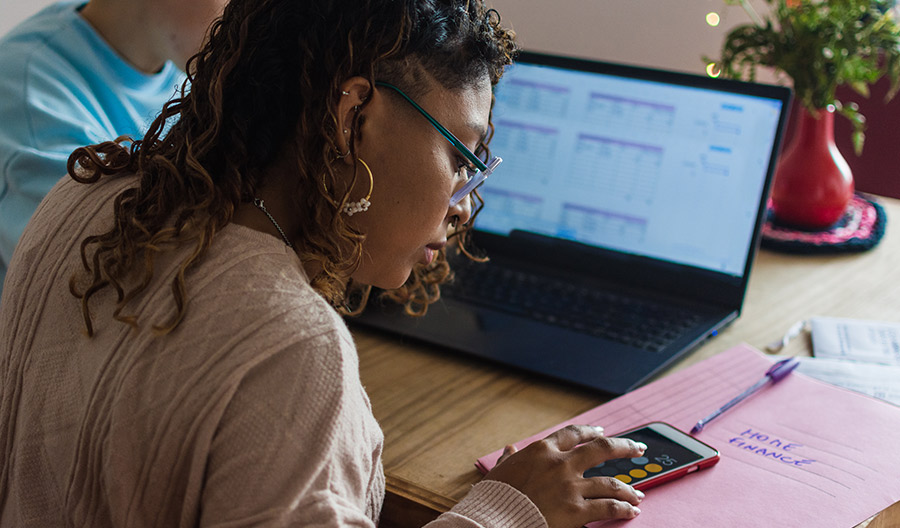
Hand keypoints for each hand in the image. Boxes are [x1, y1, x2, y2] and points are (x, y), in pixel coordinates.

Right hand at [483, 424, 645, 527]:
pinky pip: (608, 507)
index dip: (590, 431)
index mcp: (542, 450)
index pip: (573, 434)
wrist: (494, 518)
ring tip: (638, 494)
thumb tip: (510, 450)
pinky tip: (632, 511)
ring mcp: (571, 487)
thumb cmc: (496, 496)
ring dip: (628, 489)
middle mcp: (561, 464)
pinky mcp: (577, 511)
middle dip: (624, 447)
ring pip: (610, 483)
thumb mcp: (500, 471)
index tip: (601, 431)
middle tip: (637, 448)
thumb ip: (510, 459)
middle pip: (602, 449)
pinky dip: (624, 509)